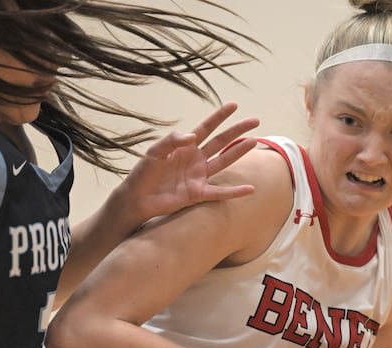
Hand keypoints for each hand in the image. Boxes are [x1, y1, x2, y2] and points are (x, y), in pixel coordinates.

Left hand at [118, 102, 258, 223]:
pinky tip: (250, 189)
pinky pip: (219, 193)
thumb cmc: (143, 173)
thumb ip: (172, 141)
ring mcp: (198, 176)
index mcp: (185, 146)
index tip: (234, 105)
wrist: (136, 198)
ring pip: (223, 162)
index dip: (219, 117)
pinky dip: (235, 192)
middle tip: (255, 121)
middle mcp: (195, 159)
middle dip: (237, 131)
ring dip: (238, 152)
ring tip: (254, 141)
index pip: (206, 128)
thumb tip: (193, 136)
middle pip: (220, 142)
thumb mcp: (154, 152)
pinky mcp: (197, 194)